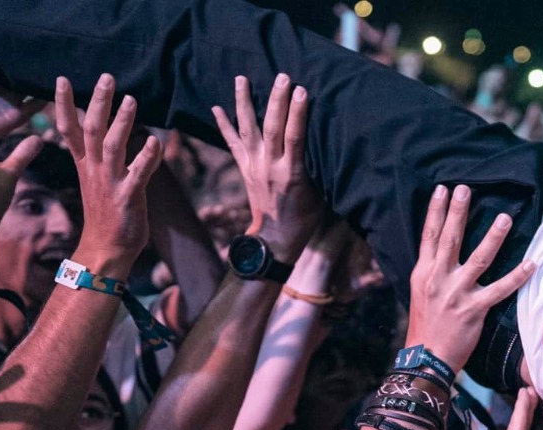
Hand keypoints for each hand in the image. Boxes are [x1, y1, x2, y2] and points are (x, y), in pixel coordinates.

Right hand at [52, 74, 162, 262]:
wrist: (106, 250)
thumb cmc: (106, 214)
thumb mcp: (97, 179)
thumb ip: (99, 156)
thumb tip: (104, 132)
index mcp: (85, 165)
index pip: (69, 129)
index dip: (65, 104)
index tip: (63, 79)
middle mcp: (94, 170)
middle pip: (92, 130)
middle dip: (98, 102)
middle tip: (107, 78)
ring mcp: (110, 183)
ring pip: (113, 147)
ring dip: (122, 122)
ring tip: (131, 100)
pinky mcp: (127, 198)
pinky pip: (138, 174)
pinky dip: (147, 158)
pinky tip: (155, 142)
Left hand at [211, 73, 322, 259]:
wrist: (275, 239)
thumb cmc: (305, 217)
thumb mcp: (320, 194)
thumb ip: (318, 168)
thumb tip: (326, 143)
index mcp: (292, 174)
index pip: (295, 137)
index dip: (298, 113)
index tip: (301, 90)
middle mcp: (270, 167)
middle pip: (271, 128)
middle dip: (276, 101)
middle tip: (281, 76)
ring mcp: (254, 167)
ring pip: (248, 130)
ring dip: (244, 103)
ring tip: (241, 78)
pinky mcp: (245, 169)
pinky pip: (232, 143)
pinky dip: (224, 125)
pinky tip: (216, 107)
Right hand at [405, 184, 536, 370]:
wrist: (426, 357)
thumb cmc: (425, 325)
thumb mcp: (420, 292)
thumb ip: (432, 271)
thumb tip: (441, 251)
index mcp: (423, 272)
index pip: (429, 235)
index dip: (436, 211)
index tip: (443, 190)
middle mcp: (438, 278)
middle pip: (450, 239)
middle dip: (458, 212)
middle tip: (466, 188)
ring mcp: (457, 293)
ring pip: (478, 259)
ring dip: (493, 237)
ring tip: (505, 218)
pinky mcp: (474, 309)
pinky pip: (500, 290)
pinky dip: (516, 276)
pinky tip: (531, 263)